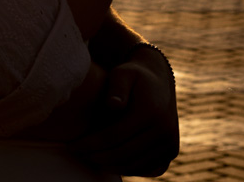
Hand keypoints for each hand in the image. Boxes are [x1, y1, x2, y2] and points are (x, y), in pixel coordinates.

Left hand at [70, 46, 178, 176]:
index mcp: (150, 112)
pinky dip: (126, 168)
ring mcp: (170, 143)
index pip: (113, 137)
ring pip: (133, 165)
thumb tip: (113, 105)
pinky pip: (146, 169)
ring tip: (89, 157)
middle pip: (122, 154)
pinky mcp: (171, 152)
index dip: (89, 144)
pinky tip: (108, 161)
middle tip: (77, 153)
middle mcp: (164, 130)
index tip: (71, 145)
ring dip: (109, 165)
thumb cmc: (132, 76)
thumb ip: (117, 87)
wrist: (158, 80)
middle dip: (95, 157)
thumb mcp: (122, 73)